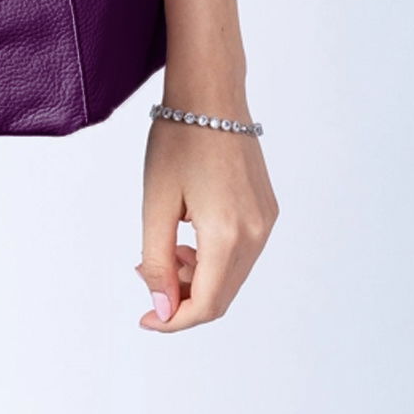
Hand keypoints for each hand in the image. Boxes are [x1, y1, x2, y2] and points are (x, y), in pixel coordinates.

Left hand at [134, 88, 278, 331]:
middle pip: (222, 295)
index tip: (147, 317)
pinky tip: (188, 233)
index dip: (174, 319)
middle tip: (147, 271)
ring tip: (165, 246)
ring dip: (198, 276)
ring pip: (232, 275)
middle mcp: (256, 234)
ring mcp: (266, 221)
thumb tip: (163, 308)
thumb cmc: (178, 141)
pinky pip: (242, 251)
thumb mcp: (156, 203)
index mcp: (228, 235)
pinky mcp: (267, 209)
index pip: (207, 305)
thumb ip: (158, 261)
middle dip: (182, 296)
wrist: (210, 94)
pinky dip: (214, 256)